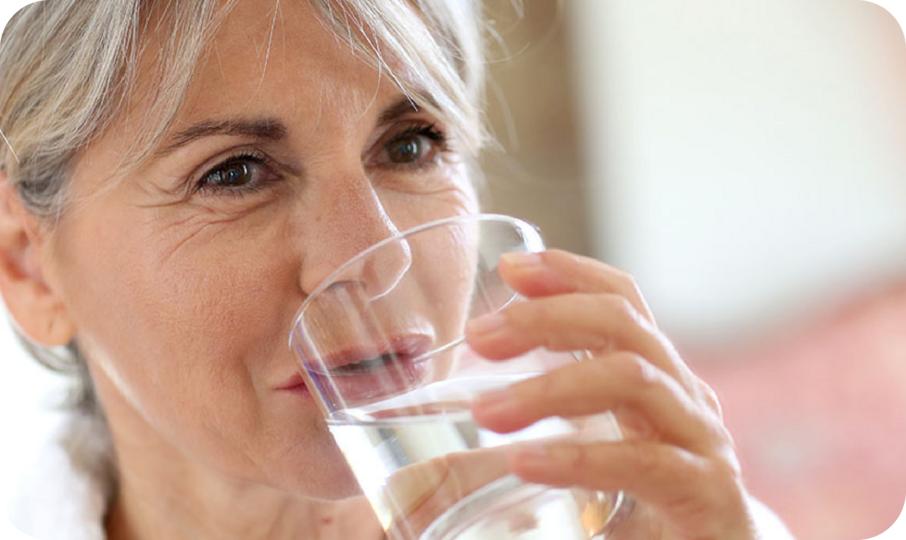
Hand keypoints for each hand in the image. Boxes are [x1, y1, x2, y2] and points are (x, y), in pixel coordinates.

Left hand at [464, 249, 762, 539]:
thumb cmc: (650, 502)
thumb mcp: (602, 444)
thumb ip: (556, 417)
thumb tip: (472, 407)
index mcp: (656, 376)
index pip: (621, 301)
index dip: (570, 274)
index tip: (510, 268)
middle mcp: (683, 396)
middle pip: (623, 323)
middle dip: (547, 317)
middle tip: (481, 337)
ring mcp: (701, 441)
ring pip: (632, 378)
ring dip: (550, 388)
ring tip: (486, 413)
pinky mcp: (707, 493)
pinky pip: (645, 460)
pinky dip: (579, 457)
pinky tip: (527, 461)